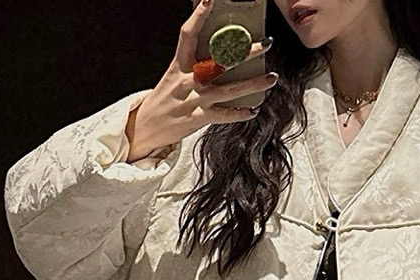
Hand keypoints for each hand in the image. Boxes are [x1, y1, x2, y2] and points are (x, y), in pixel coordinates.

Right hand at [124, 0, 278, 161]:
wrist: (148, 127)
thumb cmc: (164, 99)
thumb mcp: (173, 75)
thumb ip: (192, 64)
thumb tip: (217, 52)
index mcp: (179, 64)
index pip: (188, 34)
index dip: (198, 16)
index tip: (209, 0)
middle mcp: (189, 79)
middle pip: (221, 61)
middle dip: (246, 52)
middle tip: (265, 44)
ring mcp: (196, 99)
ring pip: (232, 89)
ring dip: (255, 83)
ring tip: (272, 77)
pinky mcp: (200, 118)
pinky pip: (226, 115)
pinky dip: (241, 114)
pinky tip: (253, 110)